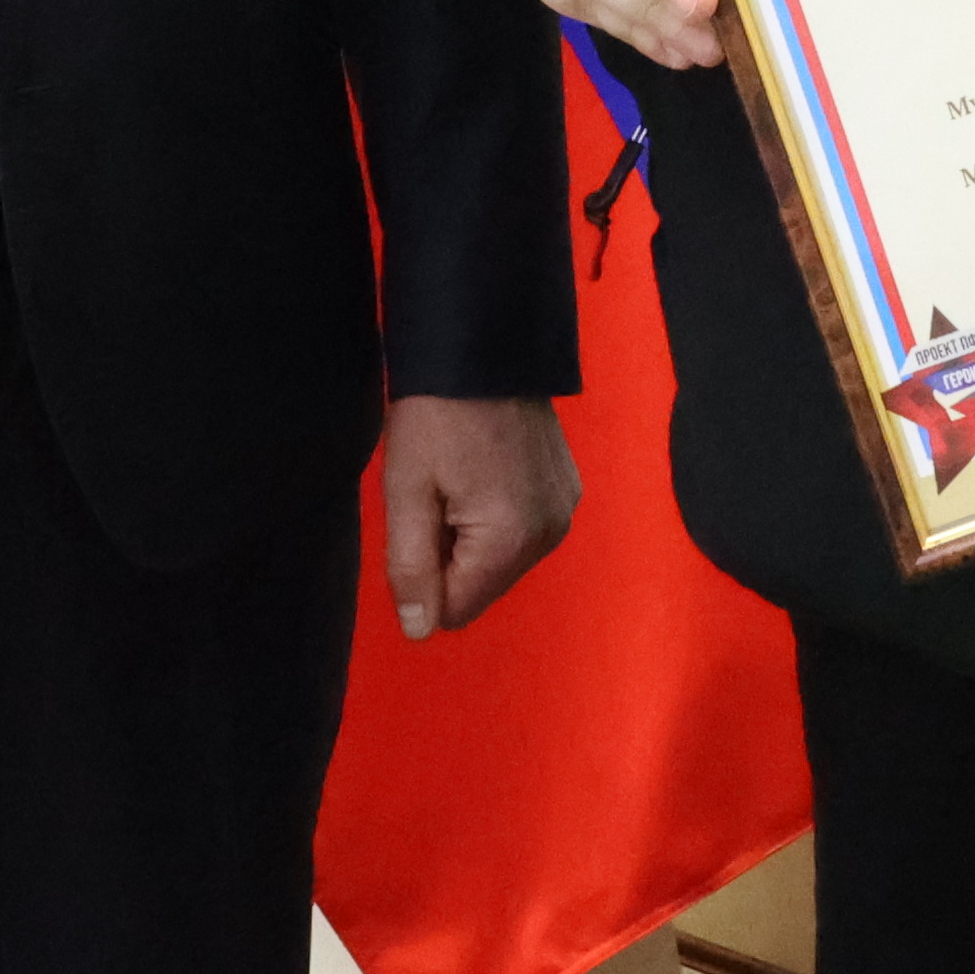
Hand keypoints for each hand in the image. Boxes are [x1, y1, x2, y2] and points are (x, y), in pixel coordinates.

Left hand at [380, 394, 578, 639]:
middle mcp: (550, 534)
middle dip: (450, 554)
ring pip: (501, 559)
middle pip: (482, 586)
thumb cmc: (435, 414)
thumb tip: (420, 631)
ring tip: (460, 474)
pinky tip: (485, 466)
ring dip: (472, 534)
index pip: (456, 610)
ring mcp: (565, 509)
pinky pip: (523, 529)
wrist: (485, 343)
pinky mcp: (568, 487)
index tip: (420, 517)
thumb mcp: (406, 491)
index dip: (424, 576)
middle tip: (437, 491)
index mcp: (510, 541)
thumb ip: (411, 568)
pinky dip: (498, 512)